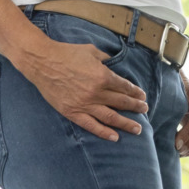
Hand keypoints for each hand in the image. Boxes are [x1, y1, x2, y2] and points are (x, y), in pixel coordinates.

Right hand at [24, 40, 148, 140]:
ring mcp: (85, 104)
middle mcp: (96, 92)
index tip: (142, 96)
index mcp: (103, 76)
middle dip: (136, 107)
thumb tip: (113, 63)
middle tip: (145, 110)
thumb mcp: (91, 51)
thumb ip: (105, 59)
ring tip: (137, 129)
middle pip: (122, 102)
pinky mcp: (73, 112)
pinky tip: (115, 137)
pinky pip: (92, 125)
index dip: (135, 92)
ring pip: (111, 117)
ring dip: (126, 123)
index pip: (125, 87)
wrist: (43, 62)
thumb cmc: (67, 53)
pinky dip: (104, 132)